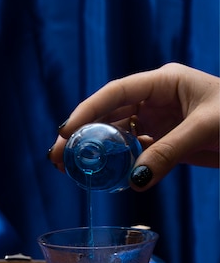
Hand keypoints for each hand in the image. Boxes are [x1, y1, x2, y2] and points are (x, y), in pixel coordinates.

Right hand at [49, 63, 219, 189]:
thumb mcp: (205, 129)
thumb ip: (169, 152)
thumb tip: (135, 180)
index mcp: (163, 82)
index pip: (115, 93)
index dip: (87, 111)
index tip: (65, 131)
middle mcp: (155, 100)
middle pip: (109, 115)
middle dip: (82, 135)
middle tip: (57, 157)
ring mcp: (159, 122)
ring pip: (118, 135)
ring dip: (96, 152)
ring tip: (72, 170)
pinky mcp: (166, 142)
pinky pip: (136, 153)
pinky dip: (120, 165)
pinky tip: (105, 177)